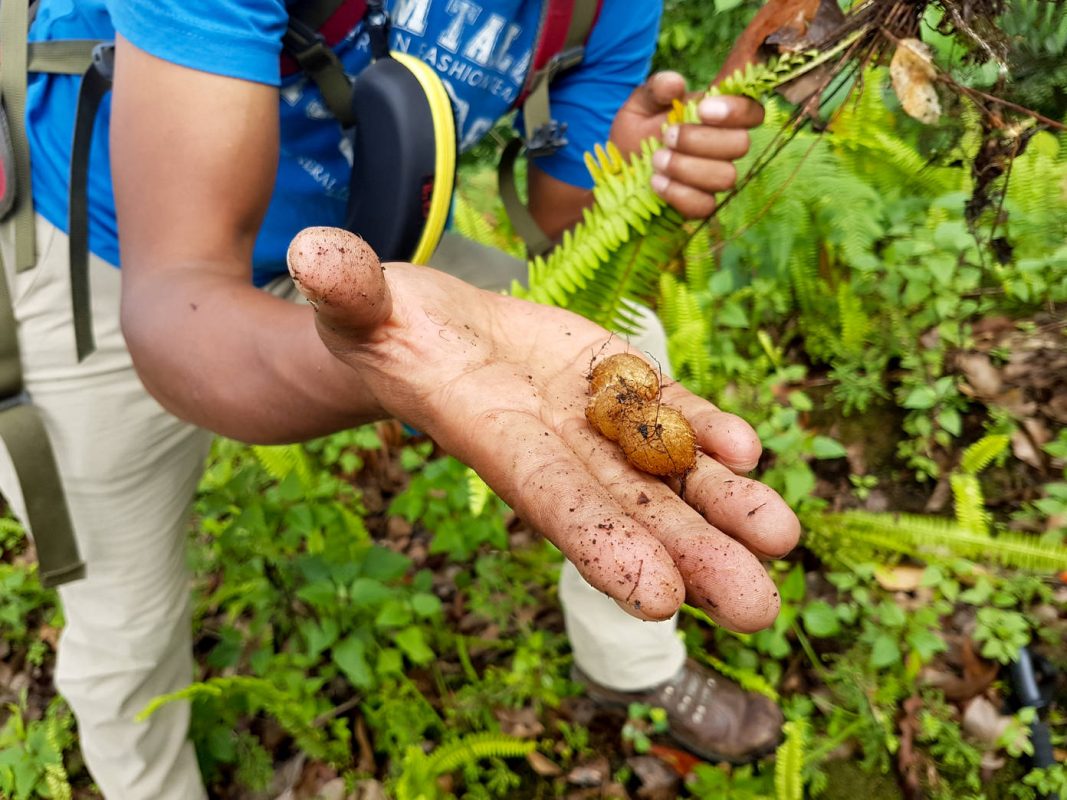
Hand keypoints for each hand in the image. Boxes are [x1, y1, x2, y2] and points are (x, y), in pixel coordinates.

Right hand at [288, 228, 799, 631]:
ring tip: (781, 539)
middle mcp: (550, 441)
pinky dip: (706, 431)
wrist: (426, 332)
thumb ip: (347, 290)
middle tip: (759, 609)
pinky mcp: (613, 383)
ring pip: (664, 468)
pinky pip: (668, 412)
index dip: (601, 541)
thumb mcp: (359, 305)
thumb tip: (314, 251)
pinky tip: (748, 451)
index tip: (661, 599)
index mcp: (488, 432)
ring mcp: (589, 418)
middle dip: (692, 554)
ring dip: (725, 505)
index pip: (549, 495)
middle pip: (627, 505)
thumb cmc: (382, 327)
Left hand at [609, 71, 763, 218]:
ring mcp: (714, 179)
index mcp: (719, 117)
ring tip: (657, 159)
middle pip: (740, 145)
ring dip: (687, 167)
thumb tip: (675, 83)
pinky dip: (679, 194)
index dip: (736, 111)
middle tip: (666, 136)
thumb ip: (657, 89)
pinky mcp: (700, 205)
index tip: (702, 110)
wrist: (617, 168)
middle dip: (701, 140)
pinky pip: (705, 206)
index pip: (751, 111)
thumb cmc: (636, 131)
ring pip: (726, 177)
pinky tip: (656, 182)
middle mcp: (724, 148)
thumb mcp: (640, 103)